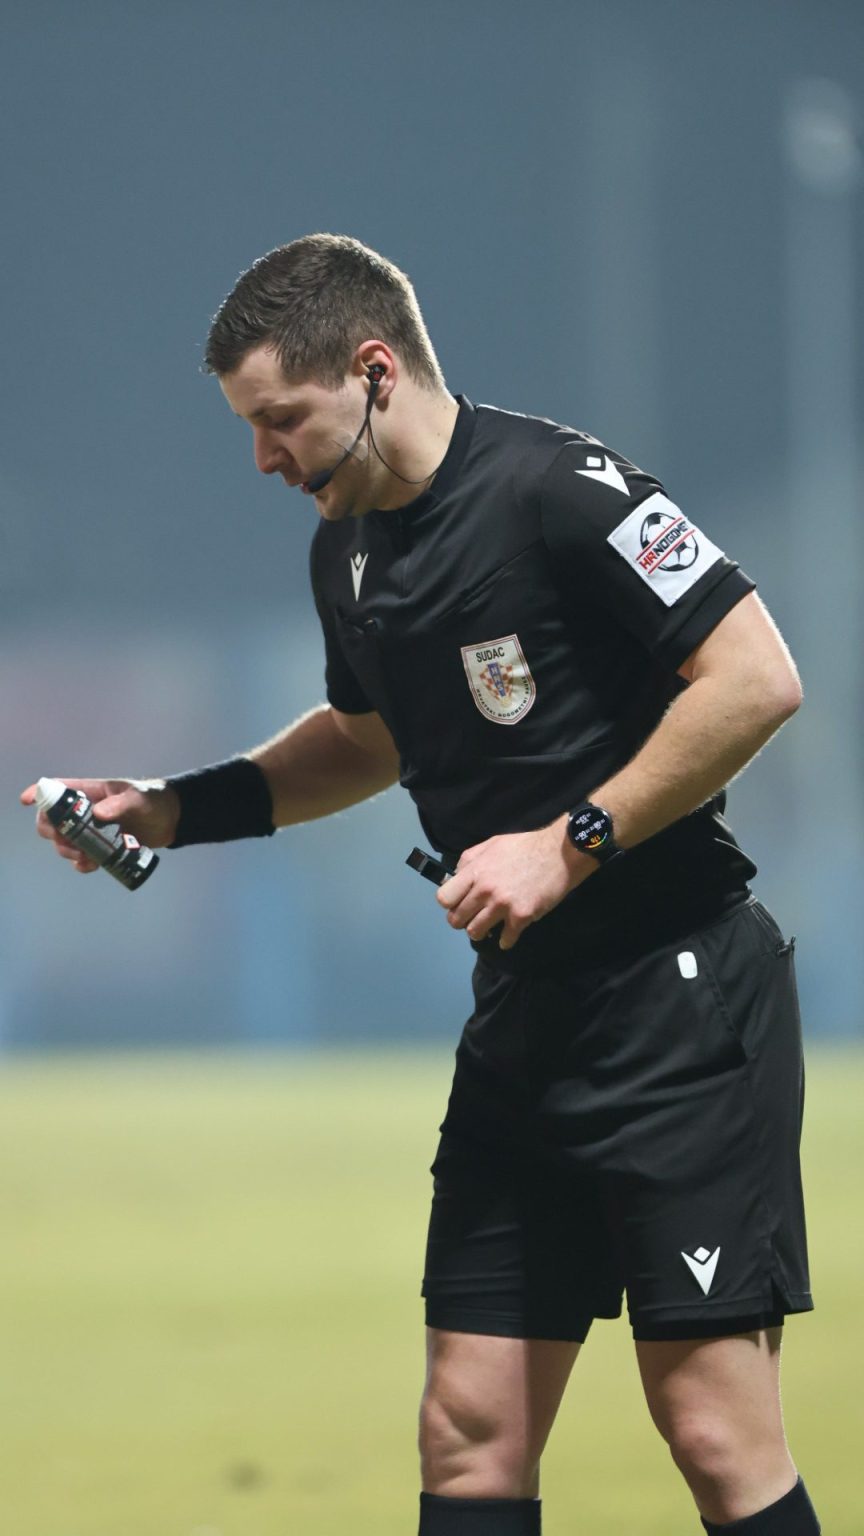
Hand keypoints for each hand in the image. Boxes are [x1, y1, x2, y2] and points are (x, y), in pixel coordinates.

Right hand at [19, 777, 180, 873]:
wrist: (172, 820)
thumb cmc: (154, 800)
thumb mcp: (139, 799)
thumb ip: (120, 804)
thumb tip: (97, 815)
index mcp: (88, 792)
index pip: (56, 788)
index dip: (37, 793)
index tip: (26, 801)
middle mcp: (85, 811)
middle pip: (51, 821)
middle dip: (52, 832)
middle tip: (68, 841)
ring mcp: (91, 831)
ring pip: (63, 843)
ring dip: (67, 851)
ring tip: (86, 855)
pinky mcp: (101, 847)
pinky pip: (81, 859)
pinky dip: (81, 864)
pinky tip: (90, 865)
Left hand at [435, 818, 595, 949]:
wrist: (560, 852)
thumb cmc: (526, 846)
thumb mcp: (492, 845)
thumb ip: (470, 861)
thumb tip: (455, 877)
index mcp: (475, 871)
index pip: (444, 898)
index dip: (450, 903)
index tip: (458, 903)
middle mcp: (484, 889)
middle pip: (456, 919)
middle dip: (462, 921)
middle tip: (472, 918)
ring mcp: (502, 904)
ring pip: (475, 932)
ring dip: (480, 932)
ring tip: (488, 927)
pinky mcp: (521, 916)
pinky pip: (505, 939)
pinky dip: (505, 941)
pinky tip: (508, 936)